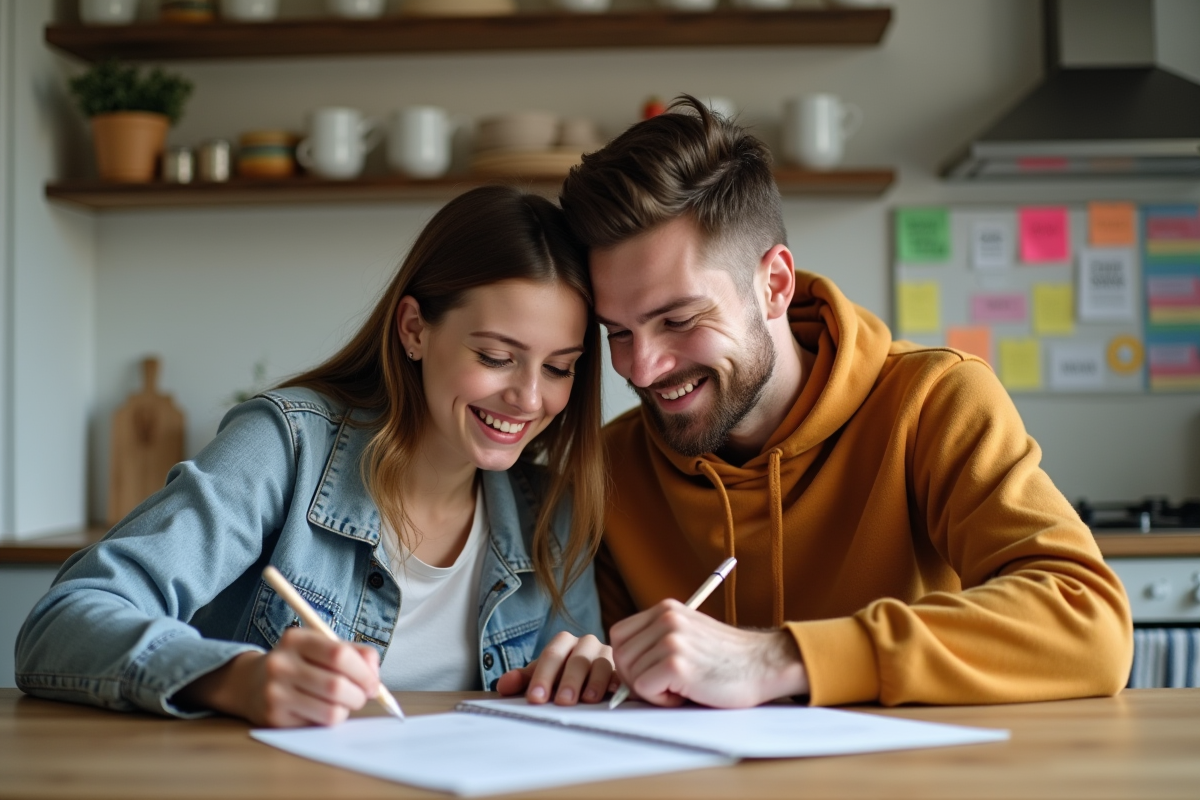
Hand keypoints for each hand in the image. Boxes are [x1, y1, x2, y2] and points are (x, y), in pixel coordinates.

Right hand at [177, 627, 380, 726]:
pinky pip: (317, 724)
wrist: (250, 683)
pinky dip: (329, 719)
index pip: (339, 655)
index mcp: (296, 639)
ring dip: (346, 710)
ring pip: (331, 711)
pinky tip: (321, 710)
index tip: (373, 683)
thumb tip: (374, 674)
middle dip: (359, 695)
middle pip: (336, 686)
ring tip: (342, 703)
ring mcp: (275, 692)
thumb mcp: (322, 646)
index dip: (364, 672)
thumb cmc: (299, 663)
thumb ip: (355, 653)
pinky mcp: (274, 718)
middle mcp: (281, 664)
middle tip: (361, 696)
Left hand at [495, 632, 616, 704]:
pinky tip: (613, 692)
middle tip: (562, 701)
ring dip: (594, 682)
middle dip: (569, 681)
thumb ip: (523, 680)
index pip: (551, 656)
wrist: (590, 674)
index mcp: (563, 642)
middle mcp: (586, 644)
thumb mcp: (541, 676)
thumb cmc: (561, 676)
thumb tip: (504, 685)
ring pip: (601, 664)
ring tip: (587, 700)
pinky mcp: (622, 668)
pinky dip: (617, 682)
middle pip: (577, 660)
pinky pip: (622, 673)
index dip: (543, 677)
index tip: (536, 698)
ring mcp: (606, 654)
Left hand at [609, 599, 808, 707]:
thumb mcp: (688, 633)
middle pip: (619, 655)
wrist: (763, 665)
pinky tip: (686, 693)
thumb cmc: (726, 659)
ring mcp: (671, 640)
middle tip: (667, 684)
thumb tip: (622, 664)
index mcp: (665, 609)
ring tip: (682, 686)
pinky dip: (661, 699)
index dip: (628, 659)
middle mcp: (666, 619)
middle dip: (636, 677)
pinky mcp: (677, 664)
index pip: (618, 634)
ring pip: (630, 673)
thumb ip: (656, 639)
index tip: (650, 671)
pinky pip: (644, 688)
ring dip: (652, 689)